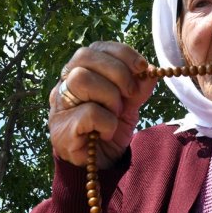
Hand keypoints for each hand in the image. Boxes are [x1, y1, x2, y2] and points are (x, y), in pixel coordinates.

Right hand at [49, 41, 156, 168]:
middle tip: (131, 94)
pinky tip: (107, 132)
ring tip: (116, 114)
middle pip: (84, 57)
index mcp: (81, 73)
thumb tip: (151, 70)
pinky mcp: (61, 129)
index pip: (95, 48)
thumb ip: (138, 86)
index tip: (142, 67)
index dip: (121, 53)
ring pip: (81, 79)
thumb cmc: (110, 128)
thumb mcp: (129, 104)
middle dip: (117, 72)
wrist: (100, 165)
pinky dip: (107, 122)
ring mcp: (60, 106)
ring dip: (110, 97)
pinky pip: (88, 112)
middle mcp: (65, 85)